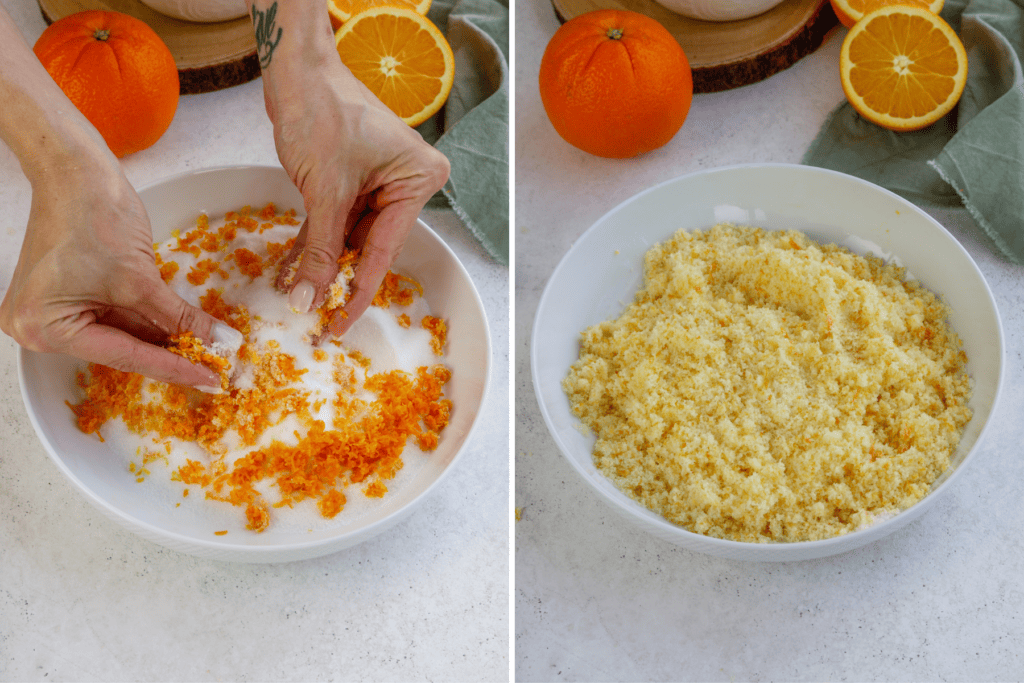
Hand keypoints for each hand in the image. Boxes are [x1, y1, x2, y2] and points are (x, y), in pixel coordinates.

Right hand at [0, 161, 233, 390]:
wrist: (74, 167)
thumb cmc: (92, 213)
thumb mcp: (140, 277)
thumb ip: (180, 317)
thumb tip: (217, 343)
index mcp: (43, 327)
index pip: (124, 356)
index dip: (173, 368)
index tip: (210, 380)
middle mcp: (38, 326)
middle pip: (121, 349)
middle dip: (171, 354)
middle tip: (214, 369)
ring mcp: (53, 310)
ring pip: (123, 333)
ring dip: (165, 339)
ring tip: (208, 351)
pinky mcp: (70, 294)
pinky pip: (117, 316)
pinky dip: (150, 321)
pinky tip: (185, 330)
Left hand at [260, 21, 449, 335]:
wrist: (296, 68)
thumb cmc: (321, 110)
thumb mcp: (324, 189)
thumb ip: (319, 249)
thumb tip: (310, 298)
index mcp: (418, 180)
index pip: (385, 250)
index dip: (361, 291)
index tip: (343, 323)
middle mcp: (405, 183)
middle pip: (368, 245)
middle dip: (335, 276)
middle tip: (316, 315)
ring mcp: (378, 182)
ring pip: (347, 236)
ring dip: (319, 262)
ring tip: (296, 294)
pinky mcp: (352, 179)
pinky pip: (334, 220)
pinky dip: (313, 242)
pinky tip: (293, 269)